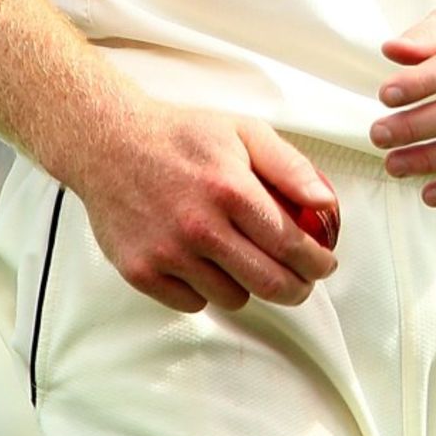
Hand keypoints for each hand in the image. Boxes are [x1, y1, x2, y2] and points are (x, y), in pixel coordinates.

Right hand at [75, 97, 339, 313]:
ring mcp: (168, 253)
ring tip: (243, 259)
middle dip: (297, 288)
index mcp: (230, 189)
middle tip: (302, 281)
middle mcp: (200, 227)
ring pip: (233, 298)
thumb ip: (290, 167)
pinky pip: (192, 304)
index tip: (324, 264)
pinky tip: (203, 262)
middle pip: (269, 283)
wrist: (109, 143)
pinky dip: (205, 290)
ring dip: (248, 285)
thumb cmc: (181, 135)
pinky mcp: (142, 272)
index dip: (317, 262)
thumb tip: (325, 203)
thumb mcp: (243, 132)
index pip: (291, 244)